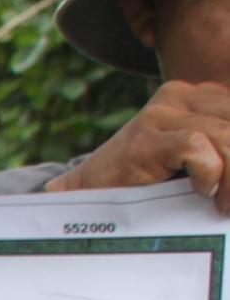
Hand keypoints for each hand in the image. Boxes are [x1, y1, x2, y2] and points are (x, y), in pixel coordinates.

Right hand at [49, 81, 229, 210]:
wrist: (83, 198)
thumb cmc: (146, 184)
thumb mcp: (197, 158)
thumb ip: (226, 149)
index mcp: (199, 94)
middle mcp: (181, 95)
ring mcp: (161, 114)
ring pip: (227, 135)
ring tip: (225, 205)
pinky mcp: (145, 138)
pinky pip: (197, 147)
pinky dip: (209, 173)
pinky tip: (203, 192)